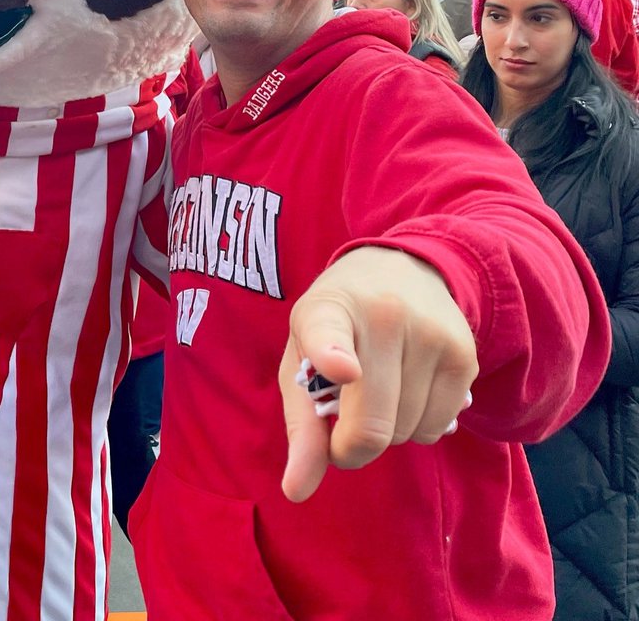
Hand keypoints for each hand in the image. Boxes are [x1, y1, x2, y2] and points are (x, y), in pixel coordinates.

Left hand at [279, 248, 476, 502]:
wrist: (400, 270)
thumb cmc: (337, 327)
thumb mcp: (302, 361)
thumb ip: (301, 427)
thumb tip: (297, 492)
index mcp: (327, 310)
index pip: (328, 334)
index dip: (333, 357)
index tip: (344, 370)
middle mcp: (382, 315)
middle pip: (373, 425)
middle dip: (352, 449)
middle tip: (343, 430)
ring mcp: (429, 332)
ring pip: (407, 432)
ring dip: (388, 433)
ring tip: (378, 395)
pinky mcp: (465, 354)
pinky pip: (439, 428)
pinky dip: (418, 427)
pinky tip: (407, 390)